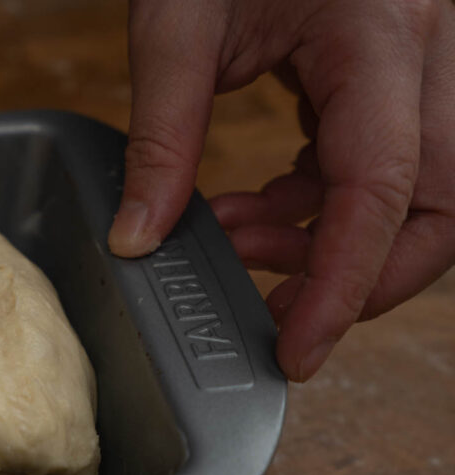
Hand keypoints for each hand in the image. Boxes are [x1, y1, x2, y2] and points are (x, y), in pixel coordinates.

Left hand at [109, 0, 454, 380]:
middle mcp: (429, 51)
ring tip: (238, 237)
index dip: (344, 285)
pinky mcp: (398, 69)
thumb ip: (163, 136)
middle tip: (272, 306)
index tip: (297, 351)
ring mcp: (425, 59)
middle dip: (363, 276)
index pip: (384, 189)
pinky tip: (261, 205)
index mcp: (379, 35)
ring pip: (424, 192)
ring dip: (332, 239)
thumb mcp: (177, 23)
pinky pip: (388, 161)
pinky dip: (326, 203)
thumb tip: (139, 239)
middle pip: (441, 205)